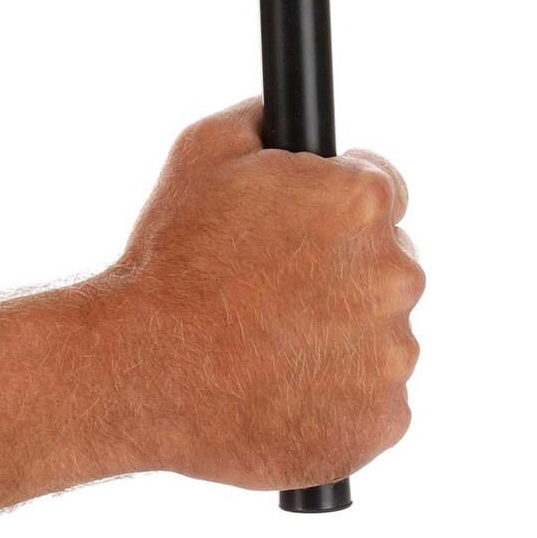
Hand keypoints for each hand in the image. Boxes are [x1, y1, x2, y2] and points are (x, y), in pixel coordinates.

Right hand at [105, 100, 423, 491]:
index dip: (339, 208)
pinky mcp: (381, 423)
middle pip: (389, 264)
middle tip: (278, 293)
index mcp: (364, 203)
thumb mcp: (203, 149)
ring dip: (344, 338)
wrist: (140, 369)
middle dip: (344, 272)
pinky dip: (341, 400)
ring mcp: (393, 355)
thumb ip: (262, 120)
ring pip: (383, 336)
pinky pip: (375, 404)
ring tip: (273, 347)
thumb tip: (283, 114)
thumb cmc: (170, 257)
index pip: (385, 190)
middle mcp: (396, 274)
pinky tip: (287, 391)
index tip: (307, 231)